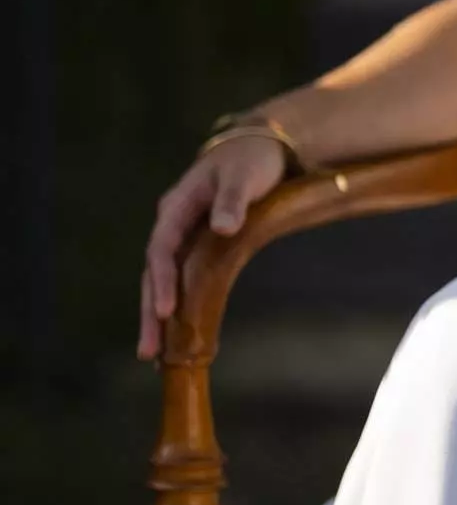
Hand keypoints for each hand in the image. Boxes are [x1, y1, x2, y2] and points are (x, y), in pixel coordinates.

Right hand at [137, 136, 288, 360]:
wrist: (260, 148)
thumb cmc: (252, 161)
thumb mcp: (244, 177)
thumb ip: (233, 201)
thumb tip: (223, 227)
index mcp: (177, 207)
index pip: (162, 249)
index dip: (163, 280)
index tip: (165, 311)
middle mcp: (173, 225)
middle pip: (155, 273)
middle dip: (150, 313)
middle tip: (147, 353)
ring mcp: (183, 238)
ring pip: (164, 281)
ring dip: (158, 317)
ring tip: (153, 356)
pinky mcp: (199, 247)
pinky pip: (183, 280)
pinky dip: (179, 305)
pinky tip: (178, 334)